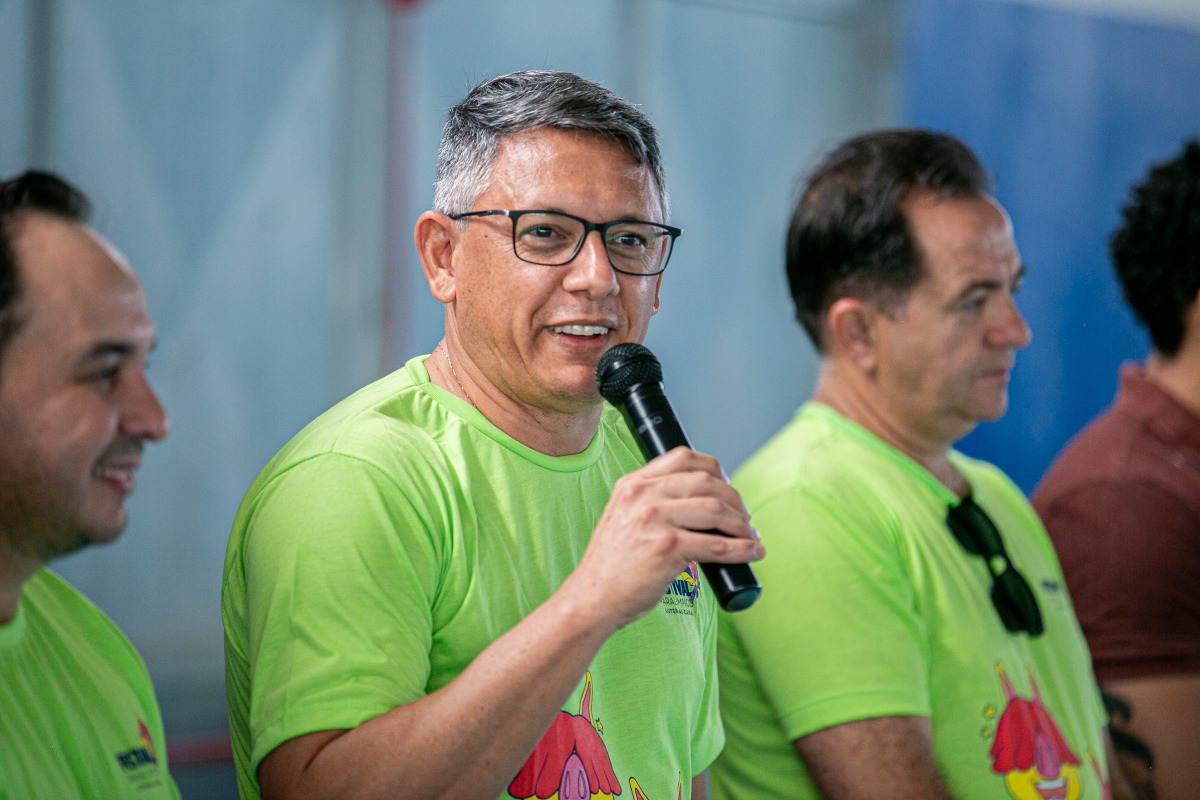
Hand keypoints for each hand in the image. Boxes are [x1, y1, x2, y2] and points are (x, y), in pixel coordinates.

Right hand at [565, 447, 762, 629]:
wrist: (593, 597)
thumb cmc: (613, 564)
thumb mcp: (623, 516)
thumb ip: (650, 500)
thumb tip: (699, 497)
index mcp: (633, 483)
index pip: (684, 457)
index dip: (714, 469)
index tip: (726, 486)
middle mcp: (643, 495)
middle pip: (706, 483)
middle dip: (734, 500)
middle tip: (744, 518)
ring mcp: (655, 520)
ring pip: (716, 510)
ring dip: (742, 525)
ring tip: (750, 537)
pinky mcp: (668, 548)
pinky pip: (717, 545)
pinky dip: (742, 549)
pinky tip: (752, 553)